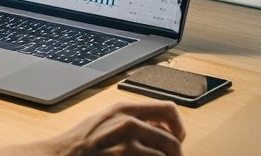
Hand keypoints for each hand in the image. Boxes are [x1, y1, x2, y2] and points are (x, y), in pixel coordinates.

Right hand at [0, 100, 185, 155]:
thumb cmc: (82, 142)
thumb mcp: (107, 121)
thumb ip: (132, 120)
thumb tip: (162, 128)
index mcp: (125, 110)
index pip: (169, 110)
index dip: (179, 128)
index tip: (176, 139)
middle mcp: (128, 124)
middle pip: (173, 141)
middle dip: (176, 155)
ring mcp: (125, 147)